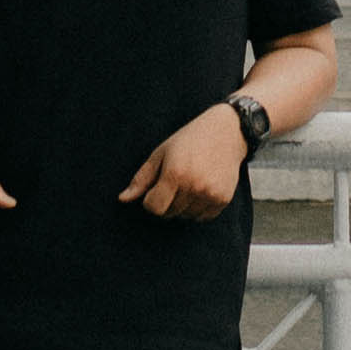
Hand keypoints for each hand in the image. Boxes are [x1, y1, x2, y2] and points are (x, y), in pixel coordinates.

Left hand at [118, 105, 246, 221]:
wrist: (227, 132)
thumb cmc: (190, 139)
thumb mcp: (162, 152)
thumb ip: (142, 178)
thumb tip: (122, 199)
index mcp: (175, 174)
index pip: (154, 207)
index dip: (151, 199)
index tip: (157, 185)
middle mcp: (193, 186)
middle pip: (169, 213)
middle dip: (167, 201)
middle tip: (176, 179)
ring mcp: (209, 194)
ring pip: (185, 217)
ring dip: (183, 205)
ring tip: (190, 181)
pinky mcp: (222, 200)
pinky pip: (202, 217)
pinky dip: (198, 207)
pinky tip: (202, 187)